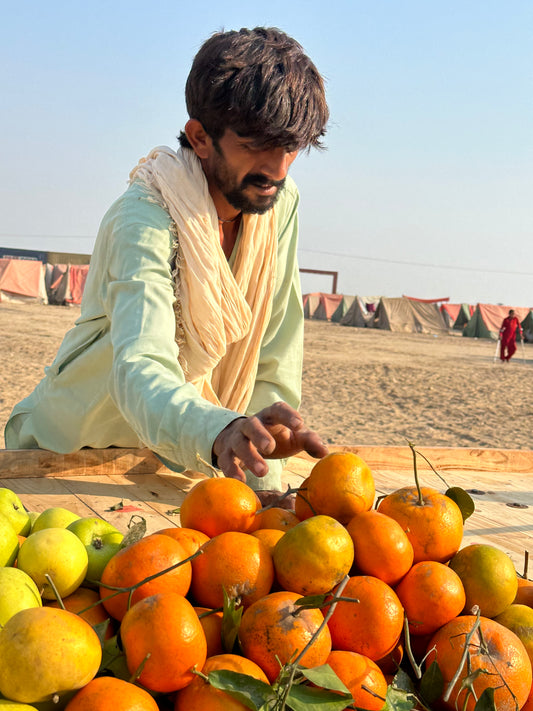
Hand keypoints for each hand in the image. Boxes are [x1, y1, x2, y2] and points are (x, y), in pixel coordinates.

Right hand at [212, 401, 327, 481]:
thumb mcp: (292, 437)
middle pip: (253, 425)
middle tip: (270, 448)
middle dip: (260, 435)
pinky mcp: (226, 452)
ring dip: (249, 456)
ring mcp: (237, 437)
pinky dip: (232, 469)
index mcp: (270, 416)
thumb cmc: (275, 437)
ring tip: (262, 472)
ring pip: (239, 443)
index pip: (278, 410)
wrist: (241, 437)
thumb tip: (324, 452)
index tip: (299, 425)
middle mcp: (252, 424)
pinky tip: (241, 481)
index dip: (288, 415)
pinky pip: (226, 460)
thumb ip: (308, 441)